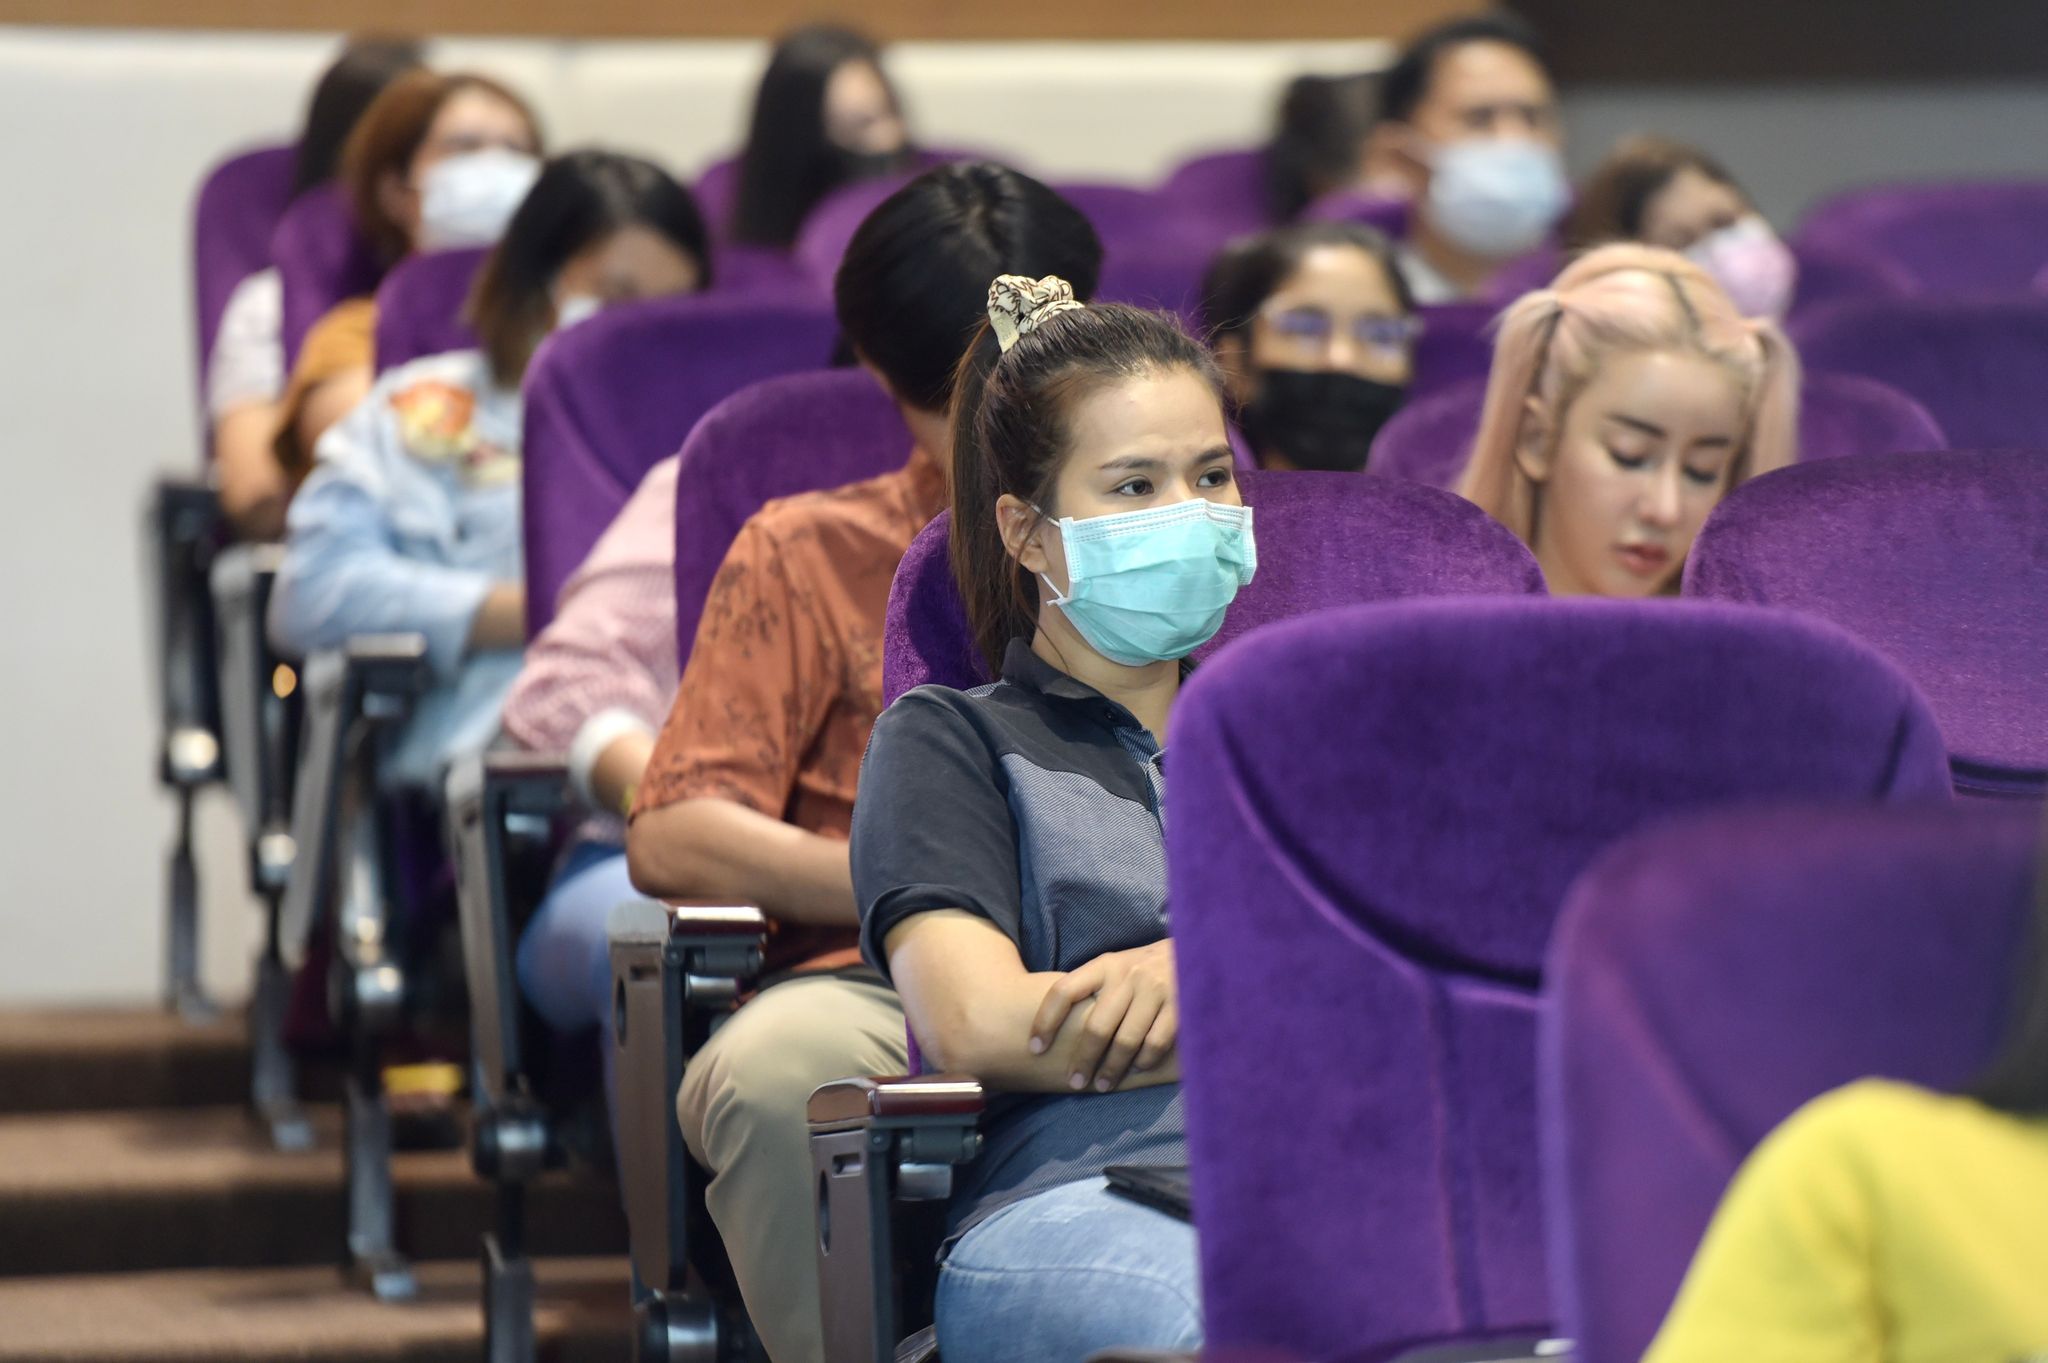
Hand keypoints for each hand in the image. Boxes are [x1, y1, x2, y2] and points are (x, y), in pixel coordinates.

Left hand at [1029, 941, 1176, 1092]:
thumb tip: (1051, 1026)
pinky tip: (1136, 1070)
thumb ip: (1090, 988)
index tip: (1035, 1048)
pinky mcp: (1178, 1006)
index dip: (1045, 1021)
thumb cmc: (1142, 968)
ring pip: (1125, 1040)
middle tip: (1074, 1083)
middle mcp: (1127, 975)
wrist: (1194, 951)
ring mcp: (1154, 990)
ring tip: (1102, 1085)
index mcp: (1104, 966)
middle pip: (1096, 1026)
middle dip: (1082, 1060)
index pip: (1064, 991)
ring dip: (1111, 1069)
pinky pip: (1154, 1044)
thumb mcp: (1114, 967)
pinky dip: (1143, 1062)